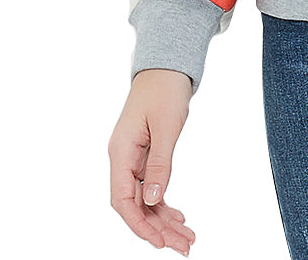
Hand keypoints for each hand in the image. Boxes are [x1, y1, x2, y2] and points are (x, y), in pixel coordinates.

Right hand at [109, 68, 195, 253]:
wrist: (167, 66)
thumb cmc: (165, 89)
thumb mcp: (166, 126)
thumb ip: (159, 163)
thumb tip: (152, 199)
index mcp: (120, 152)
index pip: (123, 200)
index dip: (139, 225)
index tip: (159, 243)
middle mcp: (122, 158)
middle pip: (135, 205)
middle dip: (157, 229)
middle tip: (184, 247)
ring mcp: (132, 158)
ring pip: (145, 199)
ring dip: (163, 221)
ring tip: (187, 238)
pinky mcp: (144, 155)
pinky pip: (151, 187)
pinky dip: (164, 203)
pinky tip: (179, 217)